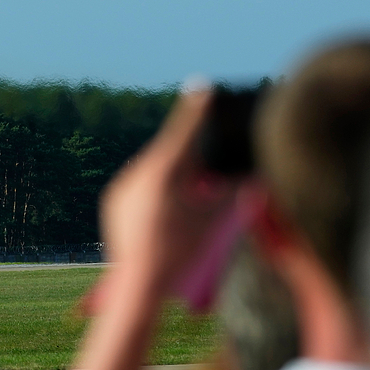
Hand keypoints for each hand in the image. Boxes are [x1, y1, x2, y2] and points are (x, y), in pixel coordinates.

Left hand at [98, 89, 239, 296]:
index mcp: (164, 171)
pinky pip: (139, 185)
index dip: (198, 108)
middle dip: (191, 162)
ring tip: (184, 207)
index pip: (186, 132)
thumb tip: (255, 180)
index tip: (203, 85)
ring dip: (173, 179)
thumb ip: (233, 195)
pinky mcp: (114, 201)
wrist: (138, 284)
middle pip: (172, 154)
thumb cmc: (180, 252)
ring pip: (154, 170)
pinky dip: (156, 192)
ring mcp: (122, 186)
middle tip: (205, 179)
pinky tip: (166, 215)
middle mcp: (139, 172)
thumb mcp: (213, 221)